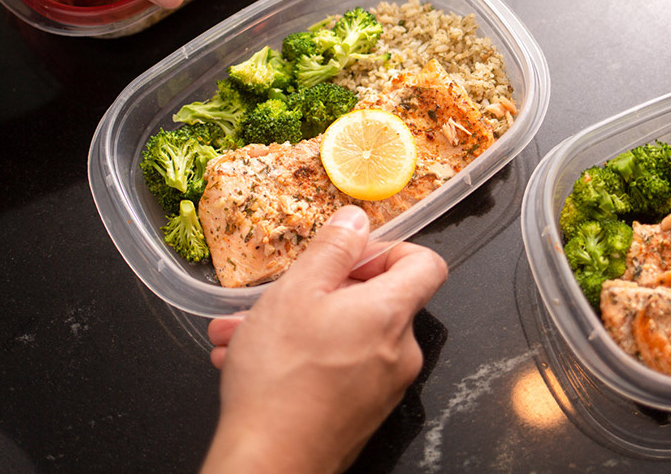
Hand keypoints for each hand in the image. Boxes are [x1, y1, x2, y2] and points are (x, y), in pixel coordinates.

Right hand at [201, 206, 447, 473]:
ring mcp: (382, 387)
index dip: (390, 249)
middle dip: (319, 290)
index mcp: (391, 313)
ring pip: (344, 335)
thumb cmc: (281, 380)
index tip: (351, 255)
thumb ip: (333, 248)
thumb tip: (356, 220)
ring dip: (296, 326)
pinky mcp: (361, 412)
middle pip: (376, 300)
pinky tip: (249, 361)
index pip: (427, 264)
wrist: (269, 463)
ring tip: (243, 332)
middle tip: (277, 294)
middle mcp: (399, 352)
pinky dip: (301, 359)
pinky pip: (337, 368)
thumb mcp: (297, 291)